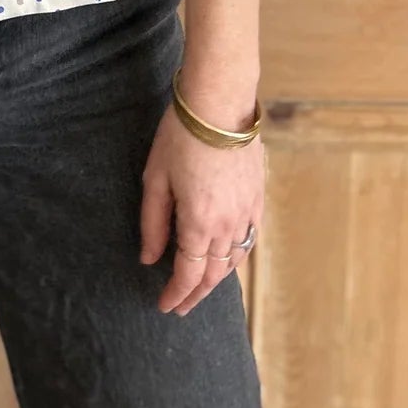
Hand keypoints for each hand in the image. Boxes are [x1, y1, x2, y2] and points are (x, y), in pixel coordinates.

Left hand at [139, 101, 264, 314]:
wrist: (221, 101)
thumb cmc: (182, 136)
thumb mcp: (156, 178)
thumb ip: (153, 223)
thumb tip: (149, 258)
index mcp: (199, 223)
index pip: (188, 274)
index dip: (175, 295)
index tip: (165, 306)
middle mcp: (227, 225)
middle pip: (213, 274)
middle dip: (196, 294)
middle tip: (181, 306)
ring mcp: (247, 211)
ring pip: (234, 259)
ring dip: (217, 278)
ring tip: (202, 286)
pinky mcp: (258, 196)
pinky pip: (249, 238)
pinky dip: (237, 255)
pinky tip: (228, 256)